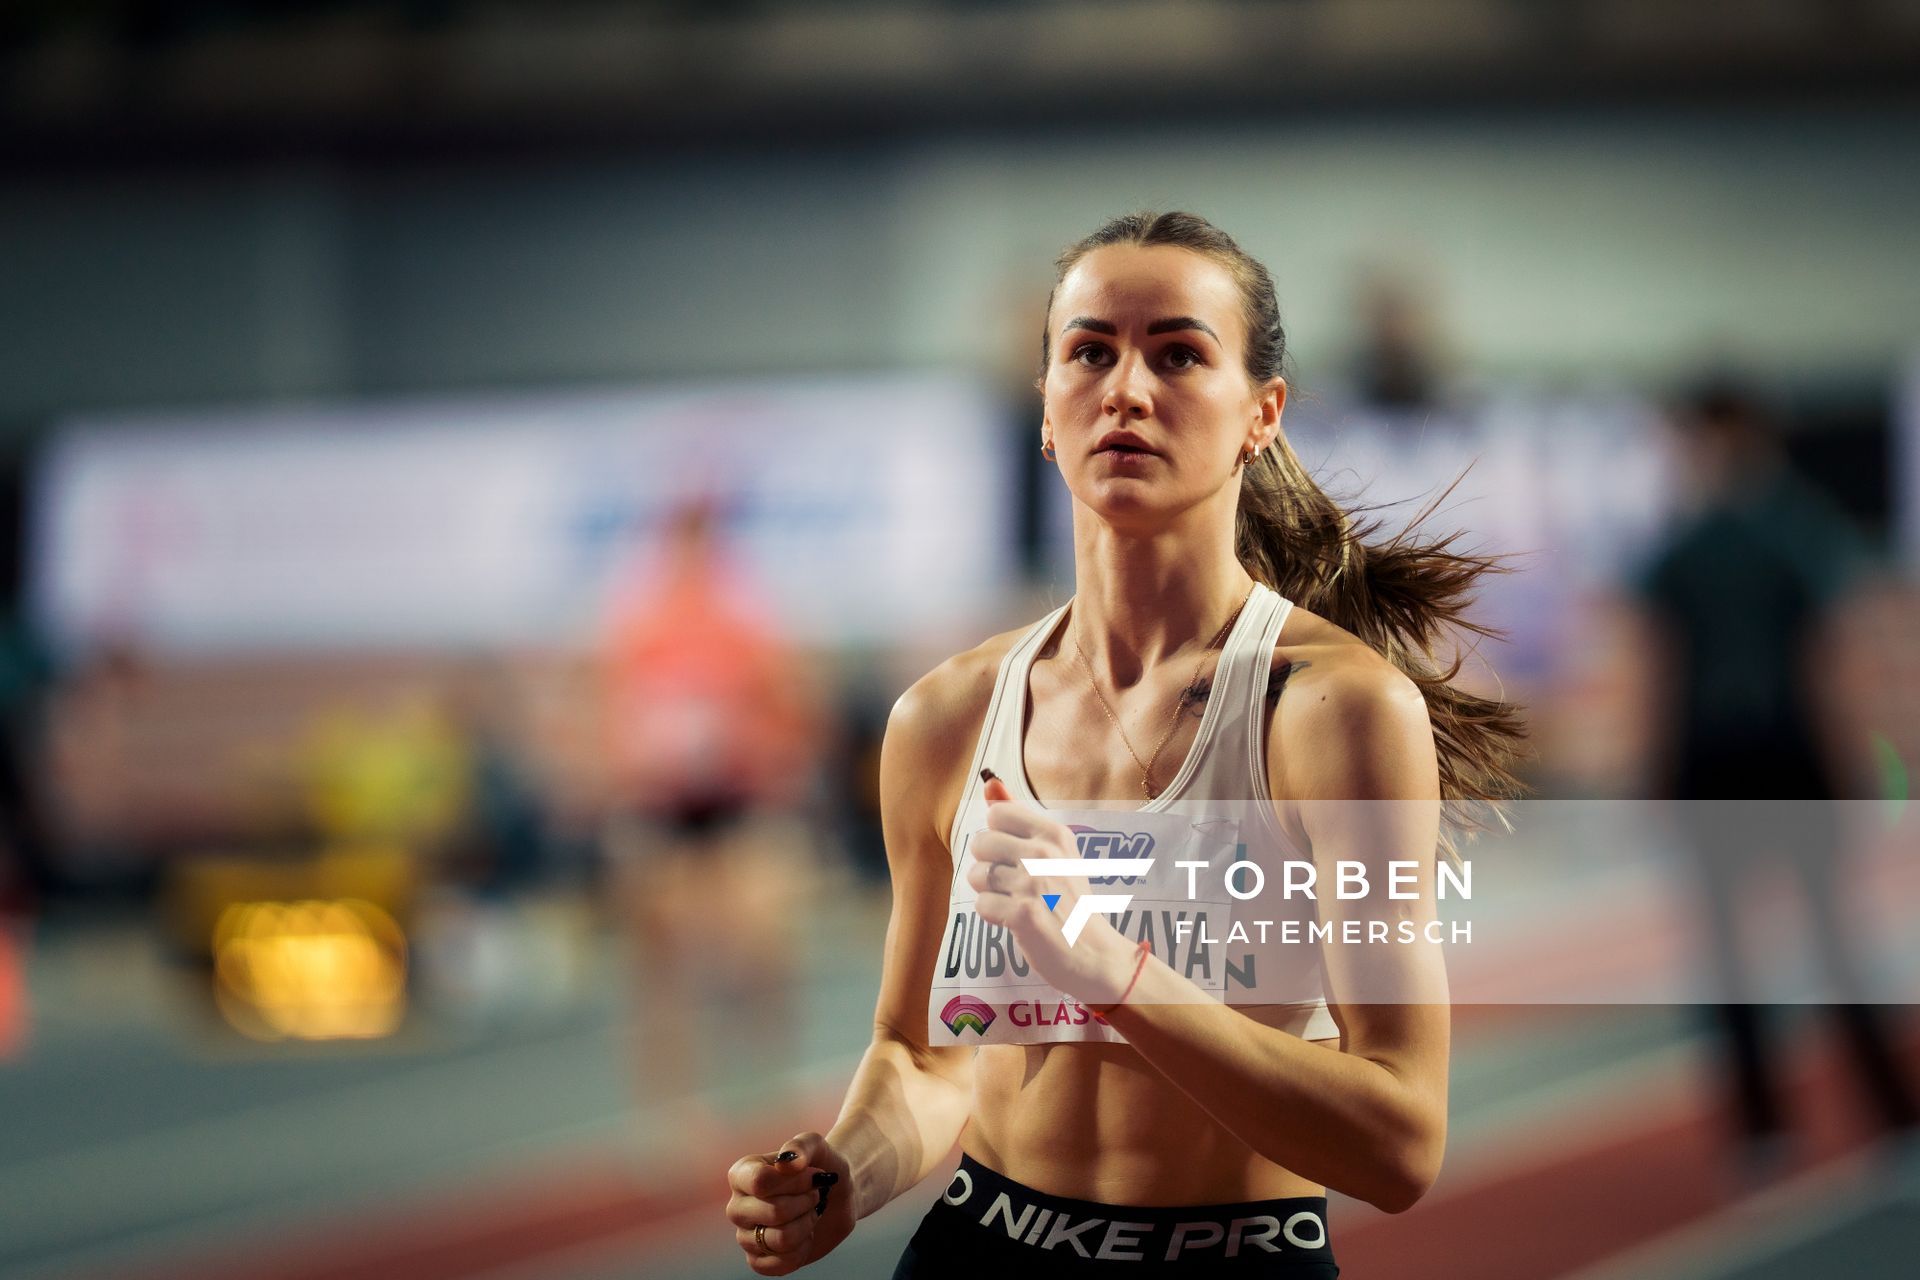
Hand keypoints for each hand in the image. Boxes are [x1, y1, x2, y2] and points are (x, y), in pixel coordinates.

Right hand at [725, 1131, 853, 1274]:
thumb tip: (786, 1164)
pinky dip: (801, 1252)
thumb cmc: (822, 1166)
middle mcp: (737, 1206)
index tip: (813, 1175)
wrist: (838, 1196)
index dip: (795, 1182)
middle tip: (815, 1196)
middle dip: (806, 1204)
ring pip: (780, 1240)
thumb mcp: (817, 1146)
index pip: (761, 1182)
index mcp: (742, 1174)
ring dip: (807, 1225)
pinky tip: (804, 1237)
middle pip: (774, 1212)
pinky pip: (777, 1265)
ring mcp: (745, 1236)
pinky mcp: (758, 1260)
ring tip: (810, 1214)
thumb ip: (801, 1146)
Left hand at [966, 774, 1139, 1007]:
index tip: (1017, 856)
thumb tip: (990, 783)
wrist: (1093, 952)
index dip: (997, 836)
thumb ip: (1018, 816)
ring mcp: (1033, 883)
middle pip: (980, 842)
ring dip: (990, 893)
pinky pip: (982, 905)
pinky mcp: (1023, 914)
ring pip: (976, 875)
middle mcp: (1044, 853)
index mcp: (1054, 834)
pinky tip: (1016, 920)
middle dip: (989, 866)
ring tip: (1016, 902)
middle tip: (1015, 884)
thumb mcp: (1055, 852)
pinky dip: (994, 916)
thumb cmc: (1070, 900)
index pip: (997, 813)